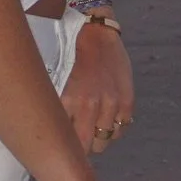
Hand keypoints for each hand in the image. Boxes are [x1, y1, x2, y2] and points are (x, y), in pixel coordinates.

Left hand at [61, 20, 134, 156]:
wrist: (94, 31)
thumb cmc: (68, 54)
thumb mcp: (55, 82)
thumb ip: (57, 108)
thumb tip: (53, 132)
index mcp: (68, 101)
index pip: (67, 142)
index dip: (64, 148)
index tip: (61, 148)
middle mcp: (90, 106)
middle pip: (87, 148)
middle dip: (80, 148)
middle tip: (75, 139)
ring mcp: (111, 104)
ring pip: (105, 140)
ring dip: (97, 137)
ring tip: (91, 125)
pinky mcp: (126, 100)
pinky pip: (121, 129)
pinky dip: (114, 128)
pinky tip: (106, 117)